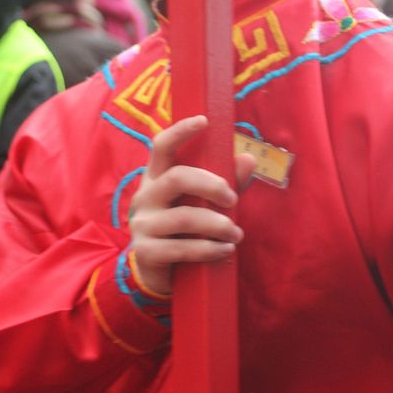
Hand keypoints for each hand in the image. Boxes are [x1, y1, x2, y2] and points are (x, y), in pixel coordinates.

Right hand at [129, 115, 254, 295]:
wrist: (159, 272)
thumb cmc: (185, 228)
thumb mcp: (204, 203)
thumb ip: (226, 183)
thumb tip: (249, 159)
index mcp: (157, 177)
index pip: (161, 146)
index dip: (180, 131)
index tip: (204, 121)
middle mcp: (146, 195)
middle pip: (177, 178)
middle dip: (211, 185)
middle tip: (233, 199)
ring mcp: (143, 224)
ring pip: (183, 217)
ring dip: (217, 225)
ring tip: (236, 234)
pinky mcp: (147, 252)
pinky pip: (182, 248)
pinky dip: (210, 249)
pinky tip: (226, 250)